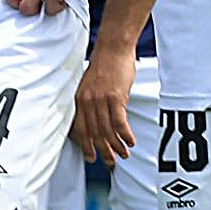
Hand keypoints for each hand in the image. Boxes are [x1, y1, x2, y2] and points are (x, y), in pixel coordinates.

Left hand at [73, 41, 135, 161]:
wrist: (113, 47)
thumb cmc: (105, 63)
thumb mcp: (91, 84)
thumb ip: (92, 101)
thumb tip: (97, 117)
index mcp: (80, 99)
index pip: (80, 128)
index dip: (85, 145)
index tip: (91, 156)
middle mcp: (88, 102)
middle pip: (94, 133)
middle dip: (102, 151)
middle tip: (108, 162)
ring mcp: (101, 100)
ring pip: (107, 130)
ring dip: (116, 146)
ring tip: (123, 155)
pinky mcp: (115, 97)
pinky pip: (119, 122)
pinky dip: (125, 135)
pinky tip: (130, 141)